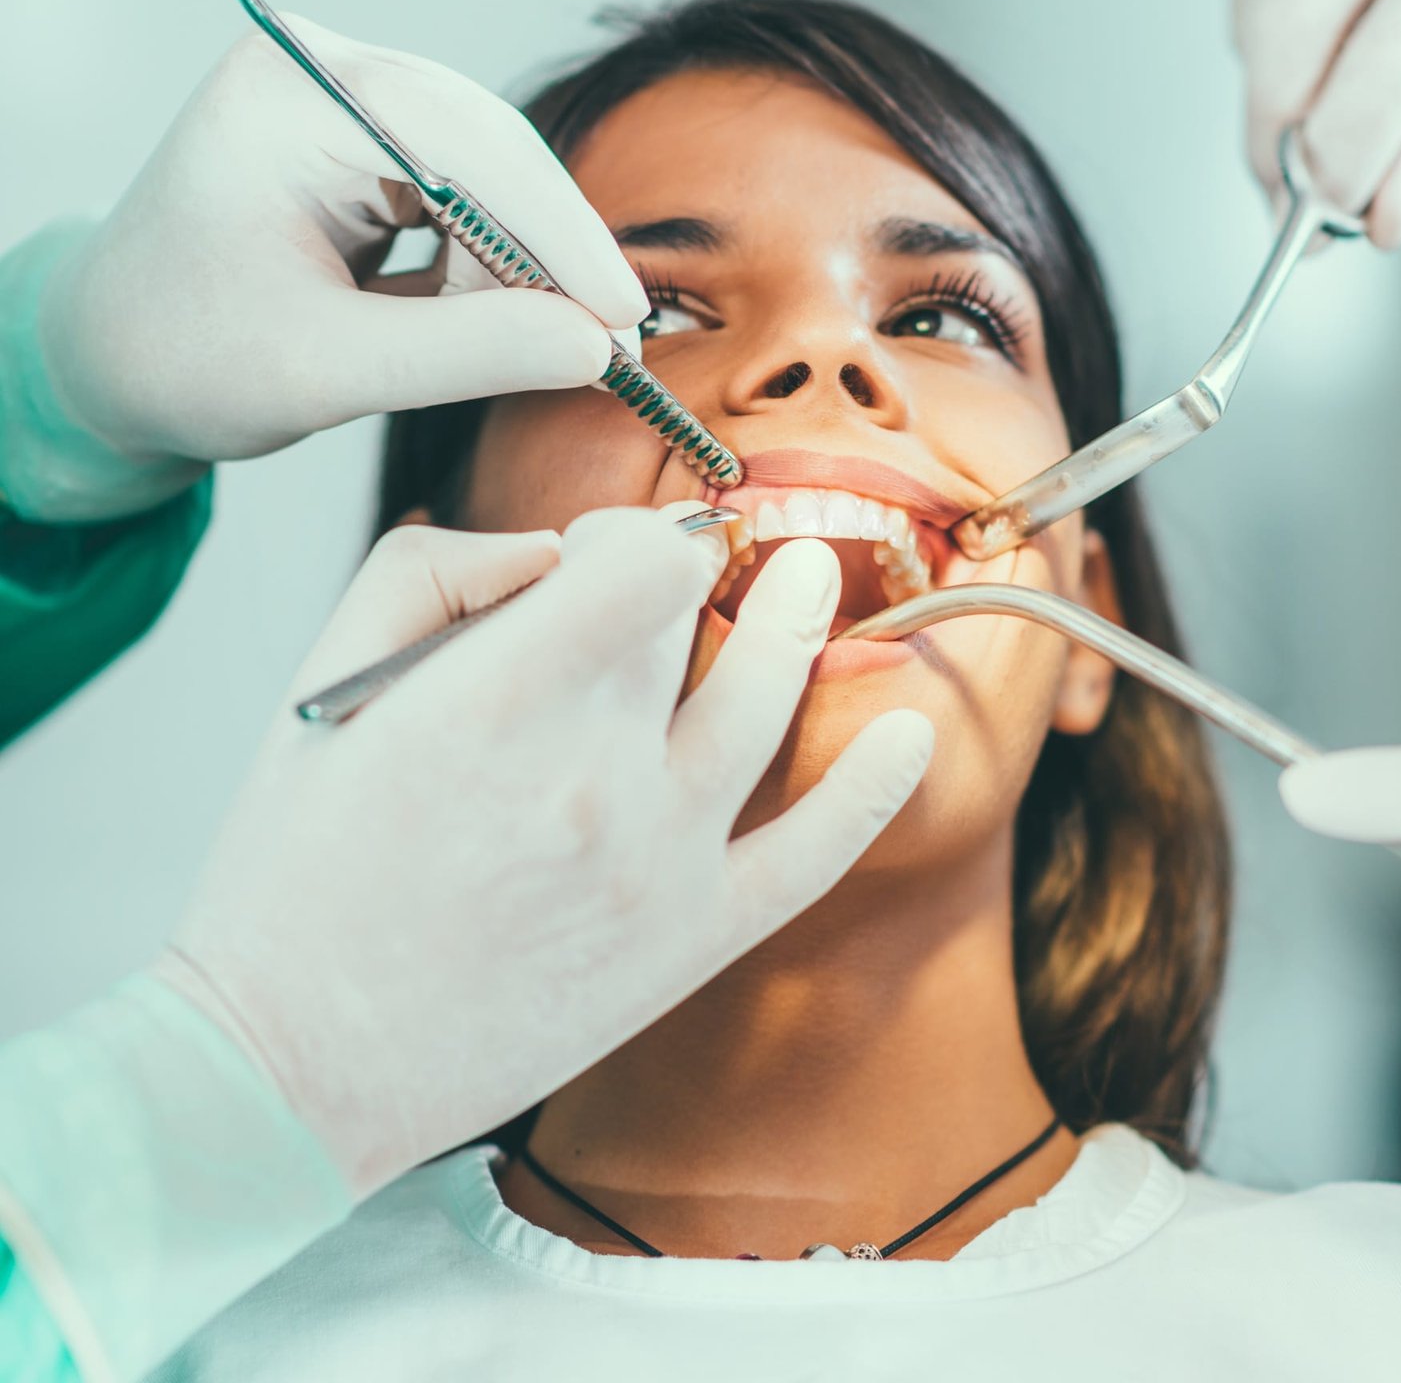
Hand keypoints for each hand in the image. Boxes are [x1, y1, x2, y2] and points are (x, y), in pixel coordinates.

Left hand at [27, 16, 646, 517]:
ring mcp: (350, 104)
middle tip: (604, 354)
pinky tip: (478, 322)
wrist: (112, 358)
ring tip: (516, 352)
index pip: (462, 140)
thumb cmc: (185, 360)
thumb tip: (597, 348)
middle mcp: (325, 75)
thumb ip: (467, 355)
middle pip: (492, 149)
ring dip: (519, 270)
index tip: (620, 314)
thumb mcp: (325, 371)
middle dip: (550, 256)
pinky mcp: (371, 145)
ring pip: (495, 177)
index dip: (557, 229)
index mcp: (288, 100)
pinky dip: (491, 269)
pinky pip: (472, 198)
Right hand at [148, 507, 932, 1194]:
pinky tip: (909, 731)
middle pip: (686, 620)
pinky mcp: (694, 936)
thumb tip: (543, 549)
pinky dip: (875, 785)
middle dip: (673, 582)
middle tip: (653, 585)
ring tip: (808, 578)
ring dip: (796, 621)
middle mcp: (600, 772)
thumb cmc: (294, 878)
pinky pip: (816, 849)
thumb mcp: (321, 687)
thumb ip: (431, 575)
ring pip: (767, 697)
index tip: (604, 548)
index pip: (643, 559)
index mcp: (501, 699)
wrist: (297, 1065)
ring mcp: (663, 859)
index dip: (630, 532)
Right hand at [1232, 0, 1400, 245]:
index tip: (1334, 215)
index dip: (1340, 178)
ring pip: (1248, 39)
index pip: (1370, 93)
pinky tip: (1328, 26)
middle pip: (1283, 65)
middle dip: (1288, 147)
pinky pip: (1236, 0)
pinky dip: (1265, 43)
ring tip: (1347, 80)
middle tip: (1317, 178)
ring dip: (1279, 95)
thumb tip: (1375, 221)